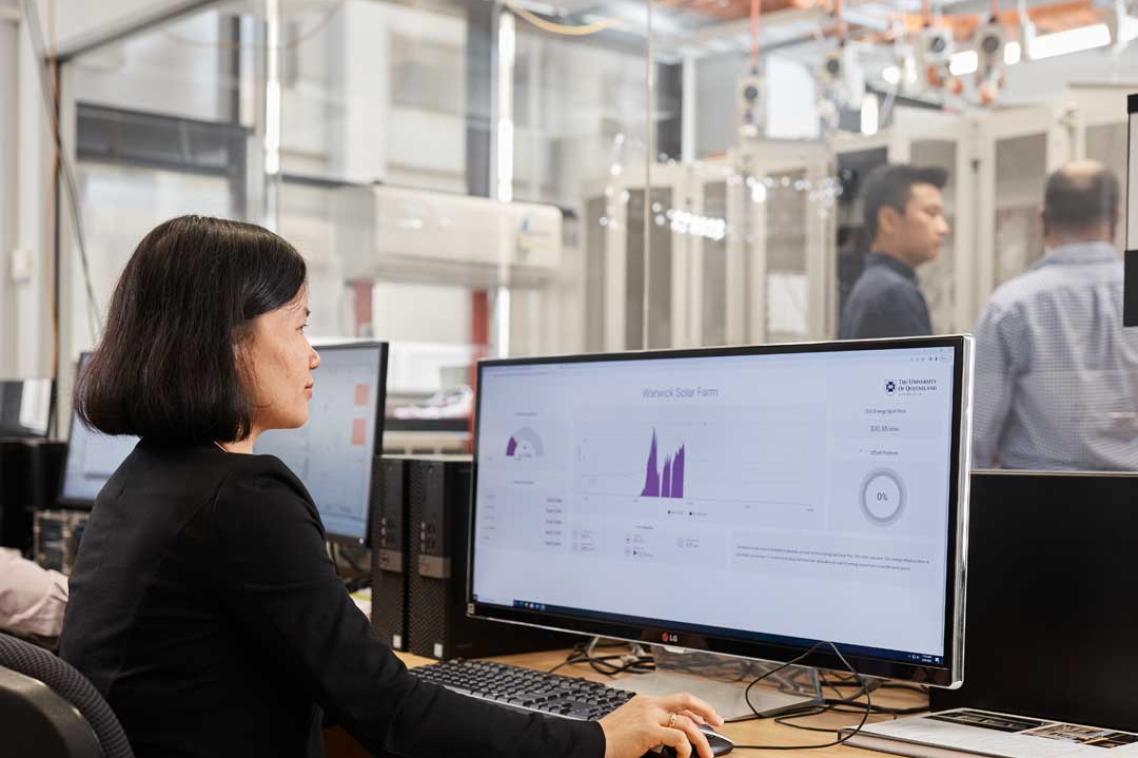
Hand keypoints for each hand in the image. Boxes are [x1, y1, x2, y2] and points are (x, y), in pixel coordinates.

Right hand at [599, 693, 723, 757]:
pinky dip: (686, 748)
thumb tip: (672, 740)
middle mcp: (649, 704)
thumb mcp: (632, 726)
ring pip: (687, 722)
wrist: (592, 743)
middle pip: (686, 700)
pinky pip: (678, 737)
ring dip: (701, 740)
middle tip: (718, 723)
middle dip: (707, 711)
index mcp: (645, 702)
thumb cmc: (609, 740)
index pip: (677, 700)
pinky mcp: (648, 730)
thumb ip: (652, 728)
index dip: (695, 709)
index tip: (706, 718)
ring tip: (705, 755)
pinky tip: (684, 757)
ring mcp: (649, 715)